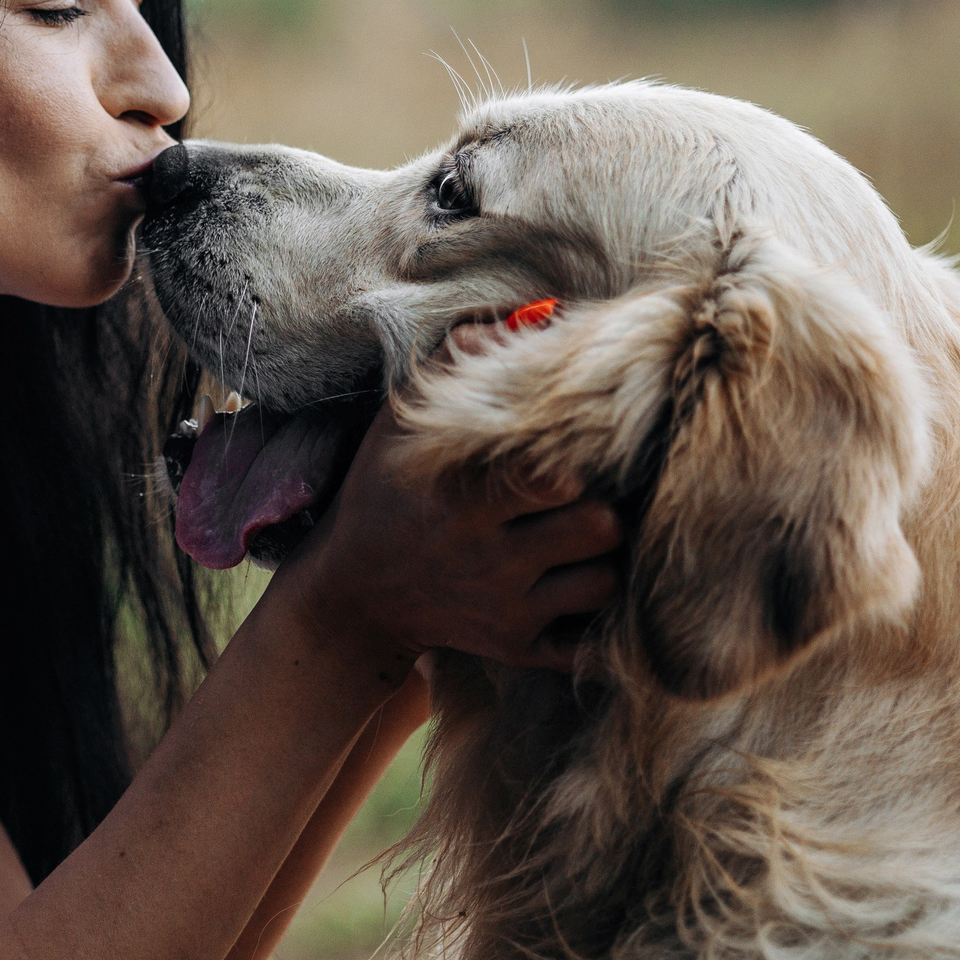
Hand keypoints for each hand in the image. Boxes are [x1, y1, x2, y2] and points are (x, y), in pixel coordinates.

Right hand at [259, 393, 623, 673]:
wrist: (353, 596)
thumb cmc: (385, 492)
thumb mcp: (401, 422)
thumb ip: (461, 359)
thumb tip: (539, 310)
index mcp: (465, 502)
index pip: (558, 480)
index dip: (580, 460)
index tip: (574, 449)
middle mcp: (489, 561)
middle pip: (599, 530)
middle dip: (606, 506)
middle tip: (596, 493)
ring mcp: (506, 611)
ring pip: (604, 582)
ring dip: (605, 557)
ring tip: (588, 537)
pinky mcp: (516, 649)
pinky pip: (589, 644)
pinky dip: (598, 619)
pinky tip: (582, 586)